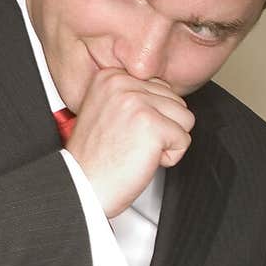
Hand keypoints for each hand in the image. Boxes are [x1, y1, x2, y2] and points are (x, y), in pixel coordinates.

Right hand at [63, 63, 194, 217]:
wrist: (82, 188)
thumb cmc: (94, 160)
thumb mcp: (105, 112)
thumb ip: (132, 95)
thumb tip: (165, 92)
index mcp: (110, 76)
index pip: (159, 87)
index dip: (149, 116)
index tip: (123, 131)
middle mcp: (122, 84)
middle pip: (175, 101)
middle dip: (160, 128)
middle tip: (129, 144)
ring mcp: (138, 103)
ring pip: (184, 118)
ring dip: (166, 141)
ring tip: (136, 150)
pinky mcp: (153, 126)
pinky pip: (184, 140)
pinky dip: (169, 158)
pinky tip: (141, 160)